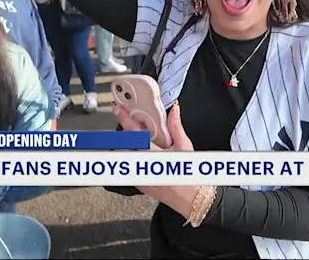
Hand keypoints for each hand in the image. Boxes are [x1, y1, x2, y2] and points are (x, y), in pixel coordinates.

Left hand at [112, 102, 198, 217]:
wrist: (189, 199)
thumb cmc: (189, 175)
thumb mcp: (184, 146)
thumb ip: (176, 127)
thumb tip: (173, 110)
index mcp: (152, 154)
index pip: (134, 133)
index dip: (124, 120)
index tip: (118, 110)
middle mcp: (141, 166)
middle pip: (125, 144)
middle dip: (126, 133)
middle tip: (130, 123)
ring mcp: (137, 176)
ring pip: (125, 156)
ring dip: (129, 146)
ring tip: (141, 141)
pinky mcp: (138, 183)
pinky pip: (130, 166)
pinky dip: (134, 157)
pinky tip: (145, 156)